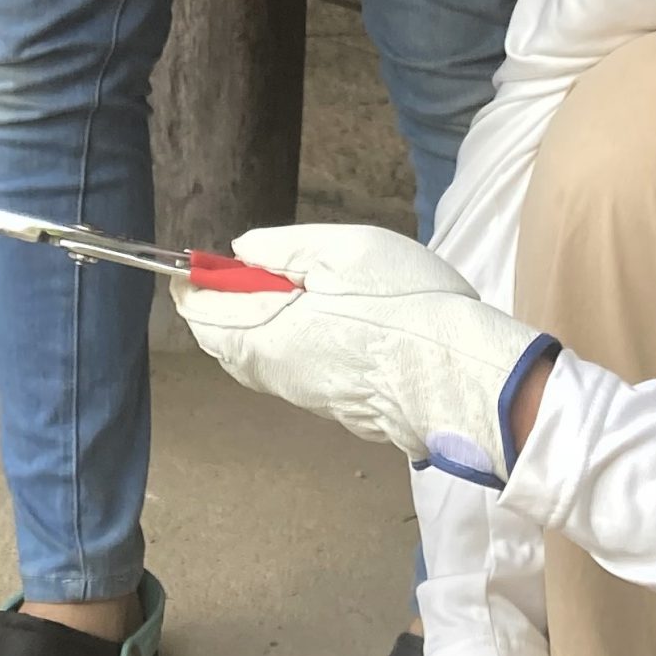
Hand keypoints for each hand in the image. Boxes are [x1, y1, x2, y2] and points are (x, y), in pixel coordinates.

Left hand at [171, 224, 556, 485]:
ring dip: (259, 324)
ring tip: (294, 291)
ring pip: (256, 357)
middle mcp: (272, 373)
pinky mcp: (332, 406)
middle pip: (223, 339)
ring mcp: (303, 395)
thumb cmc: (402, 305)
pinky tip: (322, 322)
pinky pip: (289, 371)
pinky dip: (288, 343)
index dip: (197, 280)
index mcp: (262, 333)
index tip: (204, 261)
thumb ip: (282, 248)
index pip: (201, 311)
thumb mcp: (342, 250)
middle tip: (254, 271)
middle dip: (225, 304)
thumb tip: (240, 251)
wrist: (457, 375)